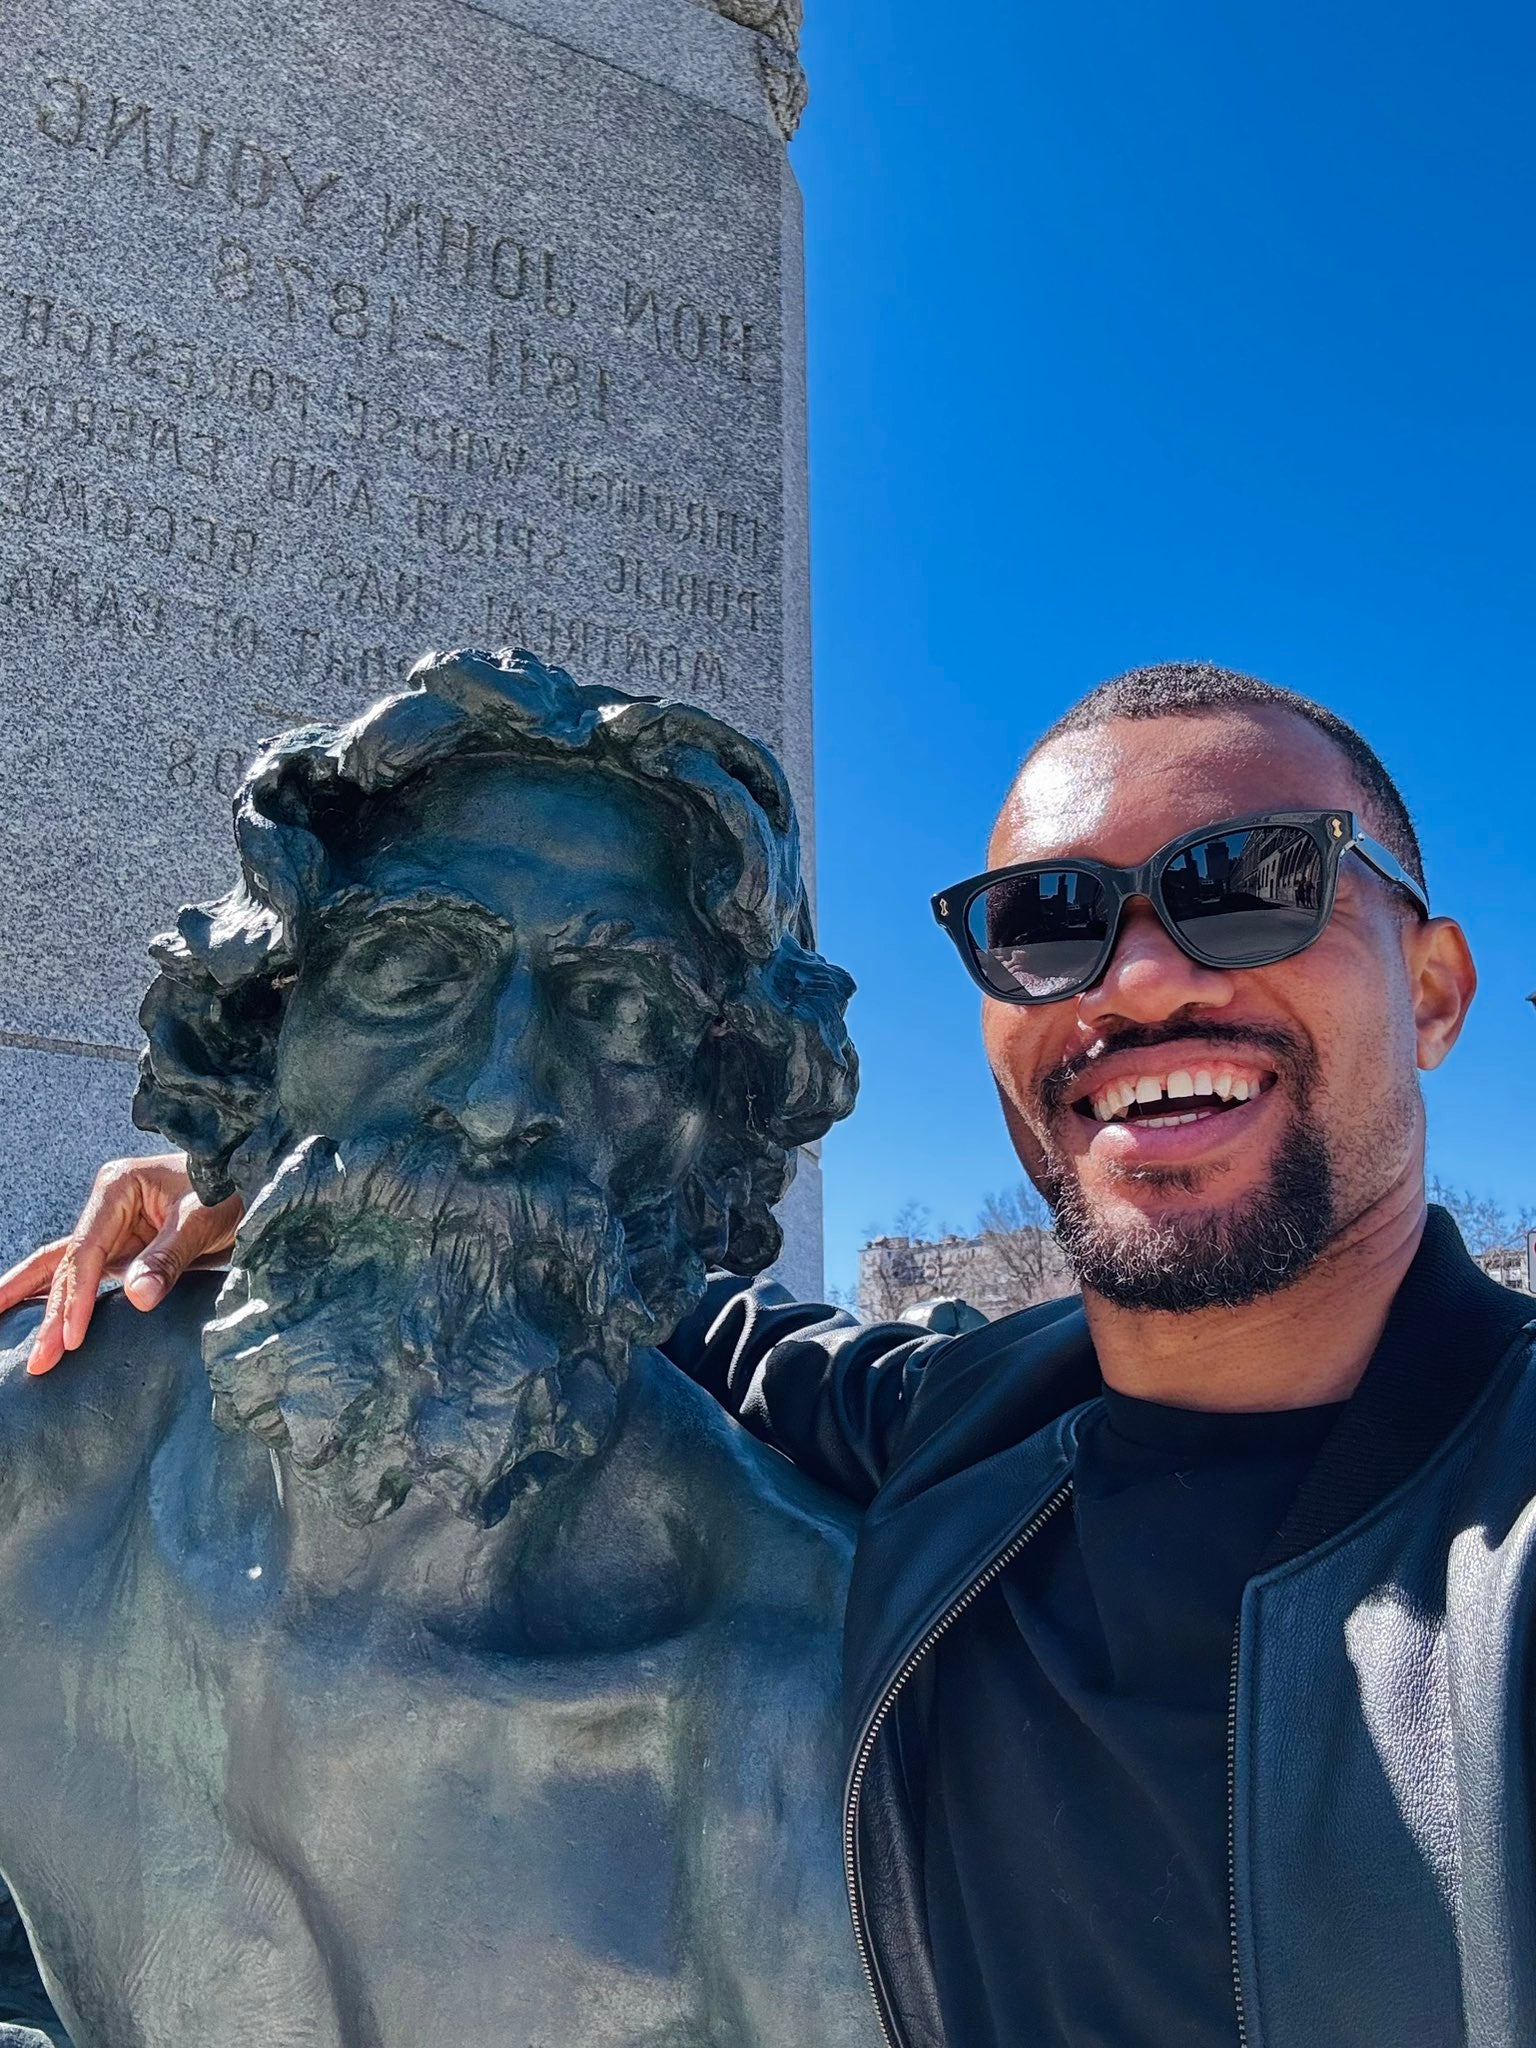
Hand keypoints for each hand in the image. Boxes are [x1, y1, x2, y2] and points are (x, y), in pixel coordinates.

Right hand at [0, 1155, 242, 1375]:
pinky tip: (43, 1320)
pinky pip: (89, 1276)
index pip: (85, 1253)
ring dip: (42, 1304)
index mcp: (116, 1189)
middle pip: (69, 1265)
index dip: (77, 1298)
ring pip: (68, 1270)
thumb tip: (137, 1298)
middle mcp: (107, 1207)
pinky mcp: (127, 1248)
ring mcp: (114, 1228)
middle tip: (37, 1359)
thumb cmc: (230, 1188)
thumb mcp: (202, 1219)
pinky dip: (66, 1298)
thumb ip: (168, 1258)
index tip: (70, 1338)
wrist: (256, 1180)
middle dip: (51, 1313)